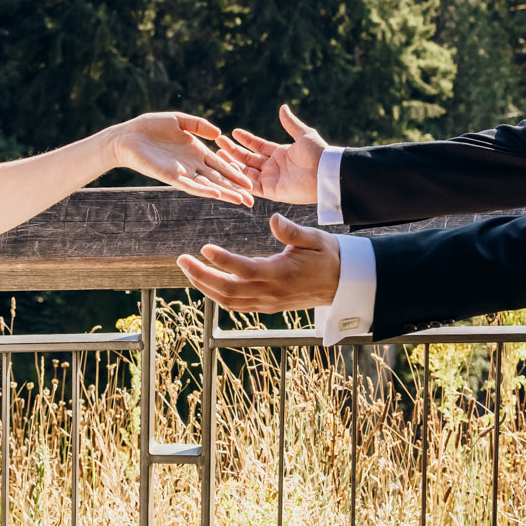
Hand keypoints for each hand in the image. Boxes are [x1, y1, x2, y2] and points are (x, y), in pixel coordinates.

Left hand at [114, 112, 253, 206]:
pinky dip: (204, 190)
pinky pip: (190, 185)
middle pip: (219, 180)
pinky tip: (217, 194)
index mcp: (197, 152)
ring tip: (241, 201)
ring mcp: (183, 172)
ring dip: (225, 194)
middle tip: (252, 202)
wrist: (127, 136)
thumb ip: (199, 125)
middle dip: (236, 190)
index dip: (236, 174)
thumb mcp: (179, 121)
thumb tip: (218, 134)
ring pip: (208, 186)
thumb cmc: (150, 128)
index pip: (221, 166)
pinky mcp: (171, 176)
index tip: (252, 183)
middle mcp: (192, 165)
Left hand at [178, 212, 342, 312]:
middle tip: (181, 260)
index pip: (244, 269)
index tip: (204, 248)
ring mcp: (268, 303)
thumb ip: (292, 231)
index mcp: (281, 273)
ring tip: (188, 270)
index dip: (222, 261)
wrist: (344, 283)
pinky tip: (207, 284)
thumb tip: (273, 218)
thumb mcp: (315, 239)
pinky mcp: (268, 306)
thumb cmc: (329, 256)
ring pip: (228, 301)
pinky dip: (218, 296)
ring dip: (205, 287)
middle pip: (227, 290)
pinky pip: (237, 306)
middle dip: (200, 276)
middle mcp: (271, 292)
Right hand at [220, 103, 328, 205]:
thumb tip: (282, 108)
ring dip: (233, 163)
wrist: (325, 173)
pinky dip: (240, 179)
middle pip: (249, 158)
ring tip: (219, 153)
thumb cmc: (318, 153)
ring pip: (247, 171)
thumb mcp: (304, 135)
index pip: (258, 146)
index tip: (233, 132)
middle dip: (234, 150)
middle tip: (219, 142)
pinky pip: (252, 186)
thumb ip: (290, 123)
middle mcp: (274, 166)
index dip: (246, 139)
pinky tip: (227, 169)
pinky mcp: (271, 191)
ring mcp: (272, 179)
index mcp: (280, 153)